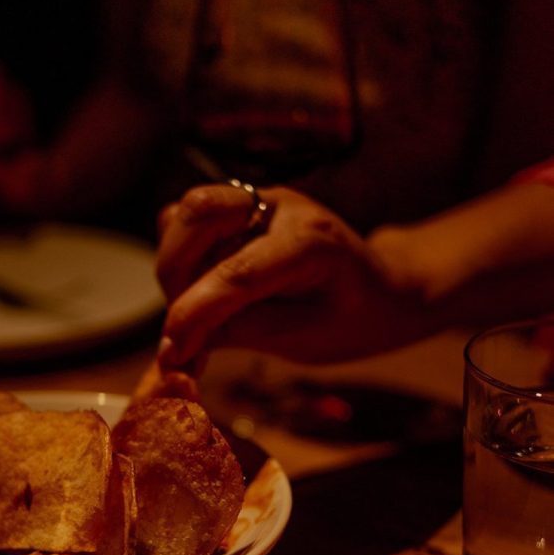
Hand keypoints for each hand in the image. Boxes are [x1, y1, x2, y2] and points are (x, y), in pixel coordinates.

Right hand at [156, 185, 431, 368]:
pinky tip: (198, 291)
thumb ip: (248, 333)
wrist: (382, 289)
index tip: (172, 353)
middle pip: (199, 214)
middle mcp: (281, 206)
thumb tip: (180, 348)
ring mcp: (257, 200)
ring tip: (193, 311)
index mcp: (312, 240)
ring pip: (184, 213)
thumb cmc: (353, 318)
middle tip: (183, 329)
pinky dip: (179, 256)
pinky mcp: (239, 208)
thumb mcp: (310, 338)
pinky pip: (186, 220)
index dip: (197, 313)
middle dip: (176, 276)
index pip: (238, 272)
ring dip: (174, 265)